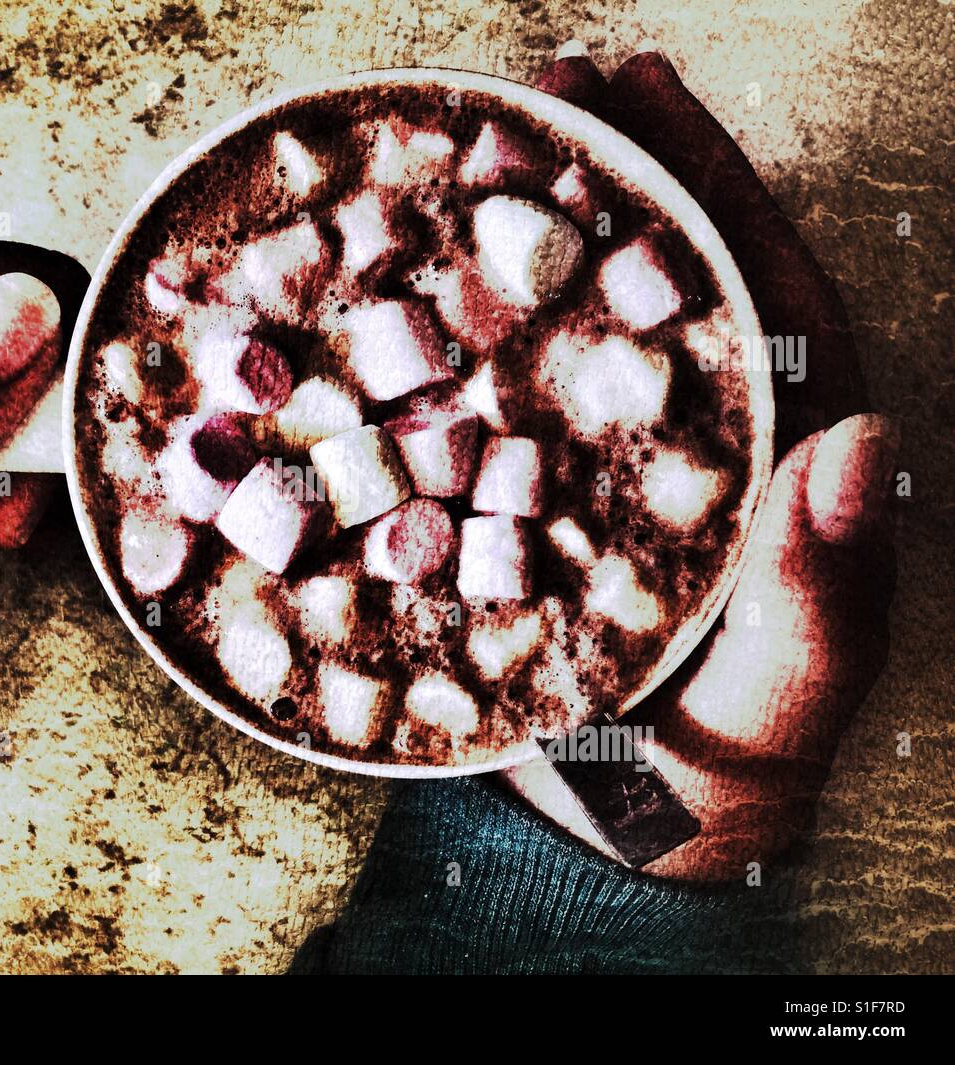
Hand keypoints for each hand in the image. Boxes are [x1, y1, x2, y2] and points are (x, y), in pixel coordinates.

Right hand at [501, 45, 898, 880]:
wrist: (625, 838)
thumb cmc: (722, 777)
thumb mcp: (785, 700)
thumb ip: (822, 595)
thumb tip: (858, 442)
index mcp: (763, 462)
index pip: (753, 295)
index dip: (702, 187)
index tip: (645, 90)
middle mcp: (678, 443)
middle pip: (653, 283)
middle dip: (608, 176)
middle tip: (545, 82)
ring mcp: (592, 467)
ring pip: (564, 332)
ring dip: (524, 237)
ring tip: (471, 147)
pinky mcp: (519, 507)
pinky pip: (487, 409)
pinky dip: (448, 346)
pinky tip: (399, 294)